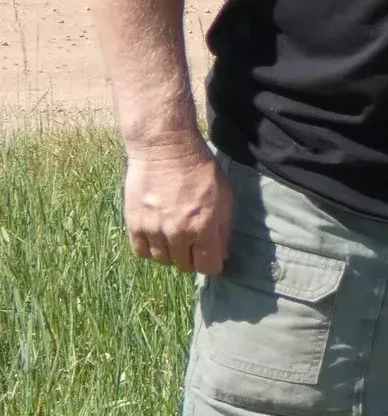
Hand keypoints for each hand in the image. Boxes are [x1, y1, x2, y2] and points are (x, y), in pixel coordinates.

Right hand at [123, 137, 230, 274]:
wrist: (164, 148)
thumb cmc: (200, 170)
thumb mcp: (225, 197)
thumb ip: (224, 229)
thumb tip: (222, 256)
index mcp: (204, 227)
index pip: (208, 267)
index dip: (212, 263)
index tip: (210, 255)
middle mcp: (178, 233)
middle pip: (185, 266)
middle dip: (192, 257)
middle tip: (192, 240)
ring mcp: (154, 229)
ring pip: (163, 261)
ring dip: (171, 253)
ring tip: (174, 235)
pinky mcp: (134, 223)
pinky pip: (142, 252)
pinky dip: (150, 248)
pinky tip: (157, 236)